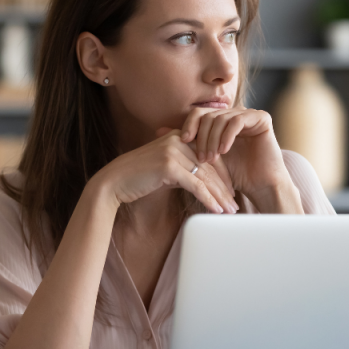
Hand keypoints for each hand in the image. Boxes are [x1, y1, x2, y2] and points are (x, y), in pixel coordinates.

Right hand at [92, 129, 238, 214]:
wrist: (114, 182)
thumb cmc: (139, 178)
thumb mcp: (166, 169)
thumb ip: (184, 169)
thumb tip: (204, 183)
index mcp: (179, 137)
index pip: (209, 155)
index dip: (223, 175)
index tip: (231, 192)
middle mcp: (178, 140)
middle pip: (210, 166)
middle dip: (224, 188)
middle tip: (235, 204)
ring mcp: (173, 152)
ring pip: (205, 177)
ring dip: (220, 196)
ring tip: (230, 211)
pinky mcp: (169, 166)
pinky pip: (196, 185)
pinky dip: (208, 200)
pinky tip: (216, 210)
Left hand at [177, 107, 293, 201]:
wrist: (260, 186)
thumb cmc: (233, 176)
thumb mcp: (204, 158)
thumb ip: (186, 143)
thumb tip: (158, 131)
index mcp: (222, 120)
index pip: (199, 114)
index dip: (189, 126)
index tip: (182, 142)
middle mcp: (235, 113)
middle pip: (208, 115)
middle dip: (201, 137)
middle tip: (200, 158)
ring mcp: (249, 114)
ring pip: (221, 118)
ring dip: (213, 139)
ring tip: (211, 158)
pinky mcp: (262, 118)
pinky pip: (238, 121)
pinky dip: (227, 136)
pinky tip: (224, 151)